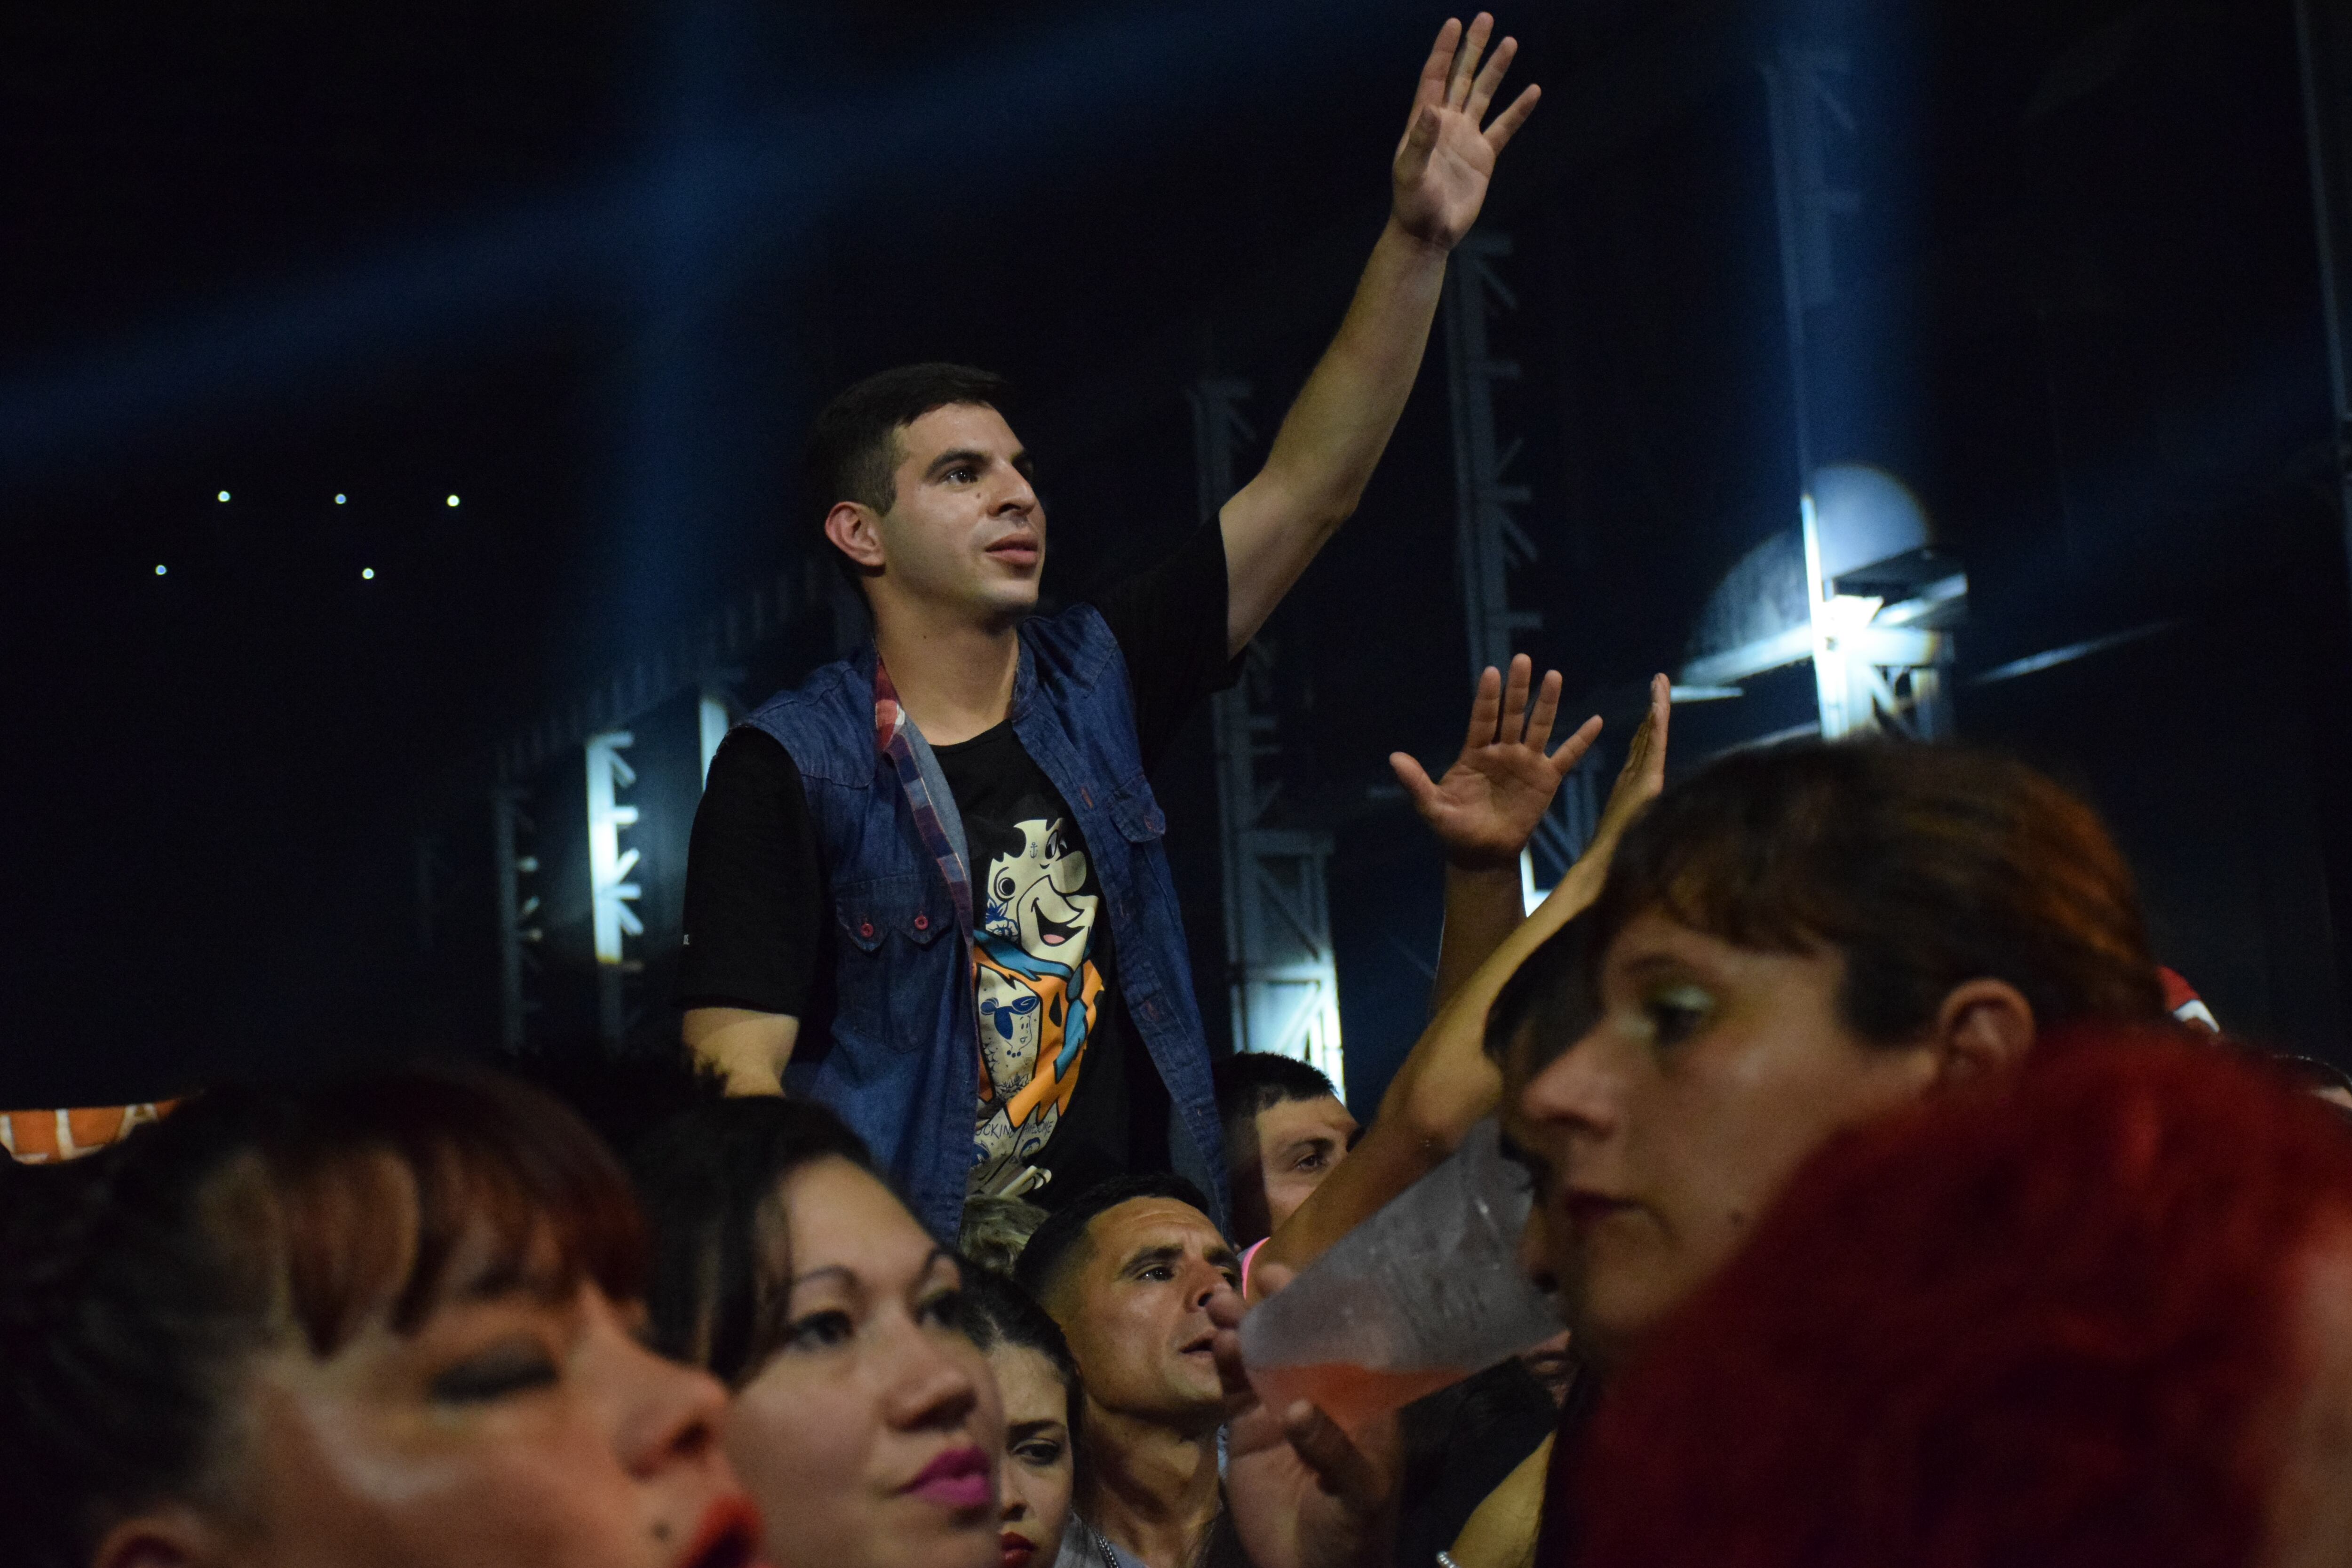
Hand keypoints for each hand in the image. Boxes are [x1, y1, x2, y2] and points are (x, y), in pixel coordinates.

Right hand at [1212, 1291, 1400, 1567]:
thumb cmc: (1354, 1534)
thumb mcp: (1359, 1494)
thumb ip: (1334, 1450)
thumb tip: (1297, 1407)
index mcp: (1363, 1402)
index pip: (1347, 1342)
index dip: (1326, 1305)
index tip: (1304, 1277)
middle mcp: (1323, 1394)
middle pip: (1299, 1340)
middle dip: (1277, 1309)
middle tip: (1253, 1280)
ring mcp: (1283, 1409)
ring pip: (1263, 1357)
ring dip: (1245, 1329)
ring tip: (1222, 1305)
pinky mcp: (1251, 1431)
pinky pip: (1237, 1388)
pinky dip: (1227, 1364)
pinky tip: (1220, 1344)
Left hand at [1391, 14, 1540, 251]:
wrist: (1428, 233)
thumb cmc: (1412, 205)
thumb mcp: (1411, 173)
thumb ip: (1421, 140)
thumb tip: (1431, 108)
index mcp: (1424, 122)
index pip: (1436, 77)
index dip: (1444, 50)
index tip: (1454, 23)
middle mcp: (1446, 123)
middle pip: (1461, 76)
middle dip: (1472, 48)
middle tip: (1485, 18)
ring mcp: (1466, 138)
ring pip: (1483, 95)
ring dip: (1496, 70)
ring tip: (1510, 42)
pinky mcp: (1483, 156)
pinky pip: (1504, 127)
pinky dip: (1518, 110)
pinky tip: (1532, 90)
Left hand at [1391, 654, 1601, 871]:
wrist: (1481, 854)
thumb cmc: (1454, 829)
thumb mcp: (1431, 807)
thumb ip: (1416, 782)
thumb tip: (1393, 757)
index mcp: (1475, 753)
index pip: (1482, 719)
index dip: (1487, 697)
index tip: (1491, 672)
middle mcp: (1502, 751)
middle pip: (1512, 714)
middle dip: (1517, 688)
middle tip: (1522, 659)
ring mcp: (1525, 763)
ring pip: (1539, 727)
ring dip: (1546, 703)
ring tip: (1554, 675)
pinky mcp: (1546, 780)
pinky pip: (1566, 756)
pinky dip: (1581, 739)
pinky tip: (1595, 720)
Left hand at [1587, 673, 1670, 853]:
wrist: (1608, 872)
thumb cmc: (1610, 858)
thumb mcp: (1616, 826)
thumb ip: (1624, 812)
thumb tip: (1624, 804)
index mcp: (1633, 786)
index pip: (1643, 748)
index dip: (1648, 726)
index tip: (1651, 706)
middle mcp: (1640, 779)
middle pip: (1649, 736)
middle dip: (1656, 709)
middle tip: (1658, 682)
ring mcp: (1645, 780)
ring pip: (1651, 737)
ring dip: (1657, 709)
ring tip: (1659, 684)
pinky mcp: (1648, 784)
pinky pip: (1651, 749)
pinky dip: (1656, 726)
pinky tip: (1657, 707)